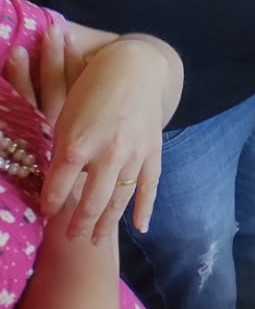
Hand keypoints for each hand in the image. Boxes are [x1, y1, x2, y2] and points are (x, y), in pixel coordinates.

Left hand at [9, 30, 170, 241]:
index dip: (50, 205)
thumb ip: (63, 150)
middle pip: (90, 201)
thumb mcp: (67, 115)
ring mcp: (135, 154)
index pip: (58, 187)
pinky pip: (150, 185)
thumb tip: (57, 183)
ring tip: (96, 241)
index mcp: (78, 142)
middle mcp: (108, 152)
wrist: (136, 66)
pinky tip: (140, 227)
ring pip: (119, 198)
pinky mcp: (154, 151)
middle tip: (69, 238)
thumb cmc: (93, 87)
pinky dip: (145, 208)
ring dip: (106, 223)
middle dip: (78, 224)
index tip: (47, 215)